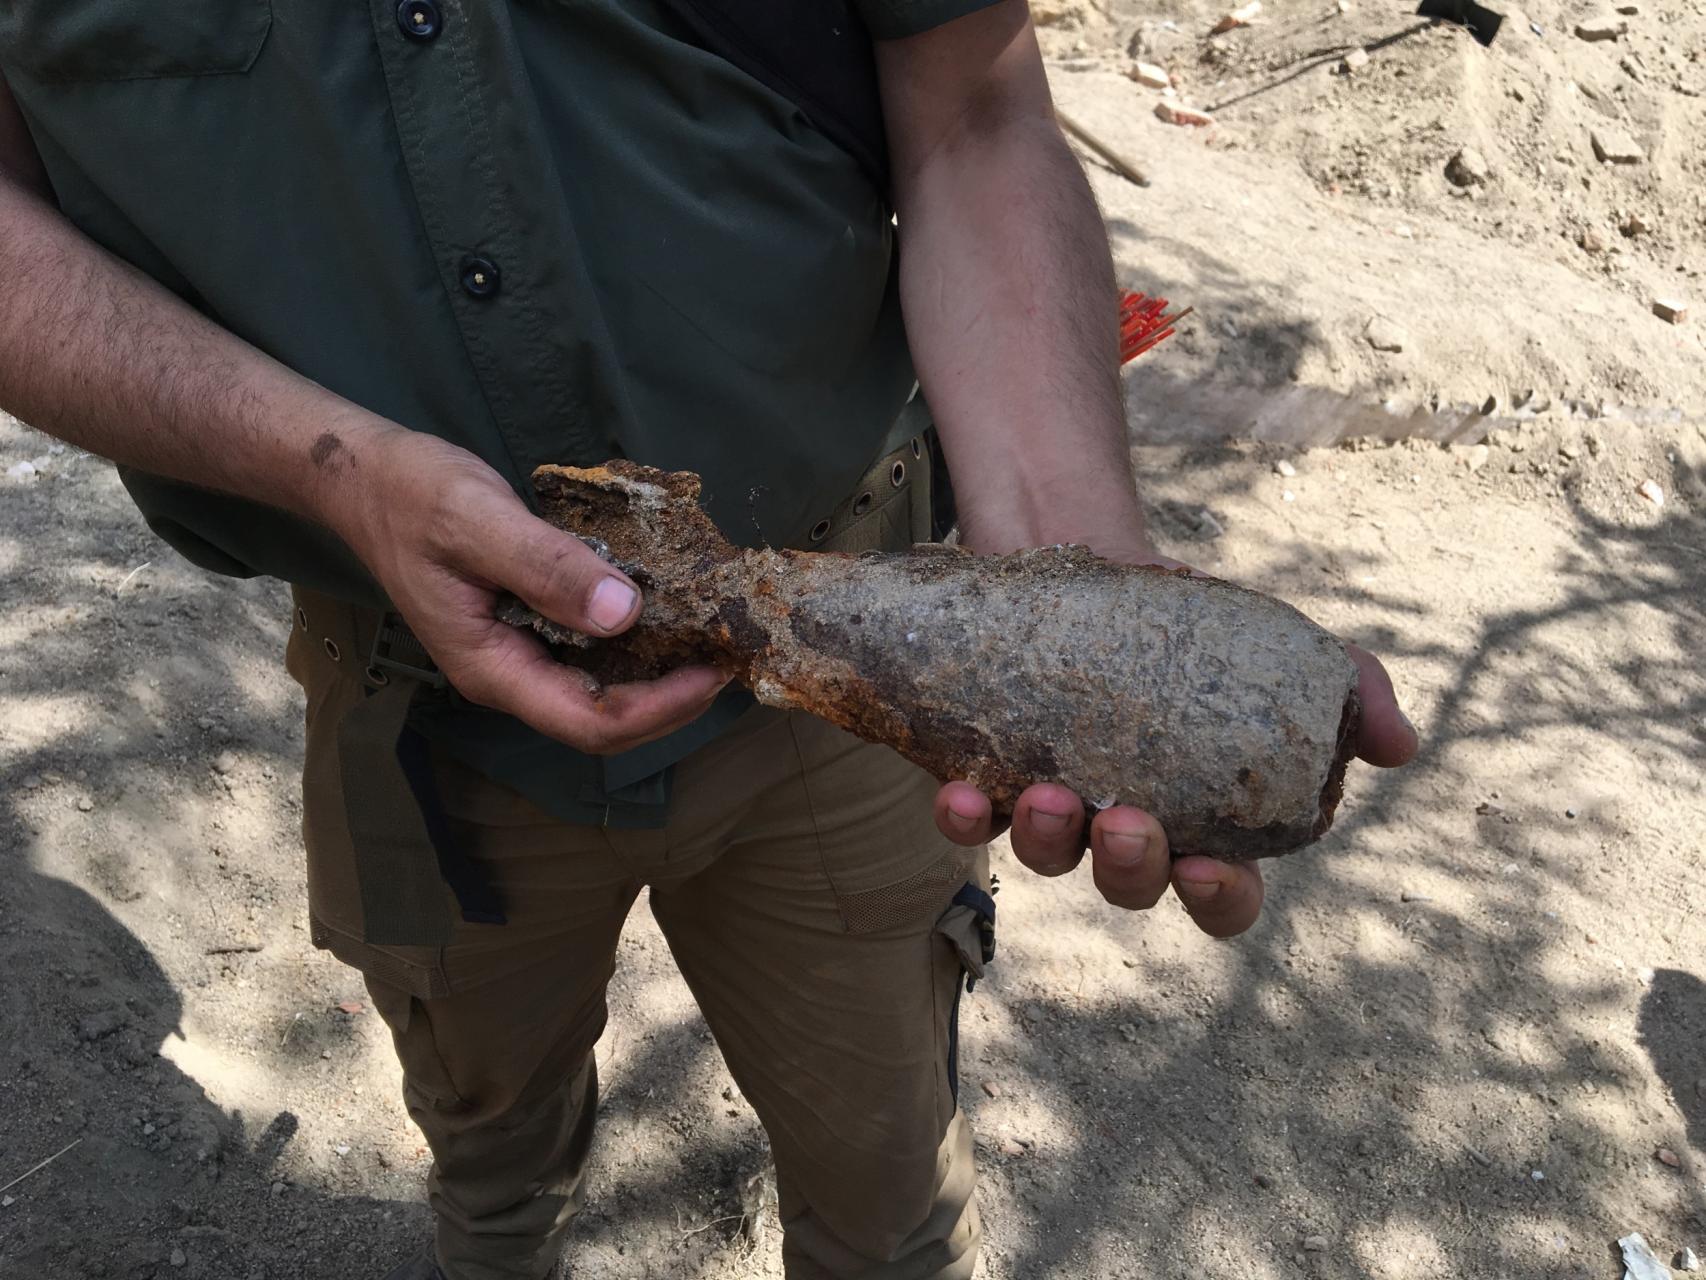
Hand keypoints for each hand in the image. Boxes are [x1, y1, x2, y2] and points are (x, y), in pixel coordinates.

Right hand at [328, 427, 728, 752]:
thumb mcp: (478, 521)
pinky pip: (591, 652)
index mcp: (492, 667)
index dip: (660, 709)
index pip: (590, 723)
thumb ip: (546, 568)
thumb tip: (624, 612)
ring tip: (715, 640)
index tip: (714, 670)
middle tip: (731, 657)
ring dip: (661, 676)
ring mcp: (517, 653)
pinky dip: (637, 641)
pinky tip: (671, 610)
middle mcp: (509, 674)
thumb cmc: (412, 495)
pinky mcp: (527, 626)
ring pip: (601, 689)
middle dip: (672, 700)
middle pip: (603, 720)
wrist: (363, 478)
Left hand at [933, 626, 1417, 938]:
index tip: (1208, 867)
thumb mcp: (1276, 649)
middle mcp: (1123, 829)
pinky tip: (957, 792)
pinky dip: (960, 815)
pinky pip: (969, 816)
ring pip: (1046, 856)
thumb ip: (1348, 692)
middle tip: (1124, 822)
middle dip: (1126, 867)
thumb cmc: (1191, 626)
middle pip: (1127, 885)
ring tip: (1044, 793)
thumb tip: (1400, 744)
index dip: (1215, 899)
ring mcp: (1051, 805)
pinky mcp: (986, 772)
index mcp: (1202, 822)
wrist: (1090, 561)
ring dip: (1043, 840)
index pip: (1219, 895)